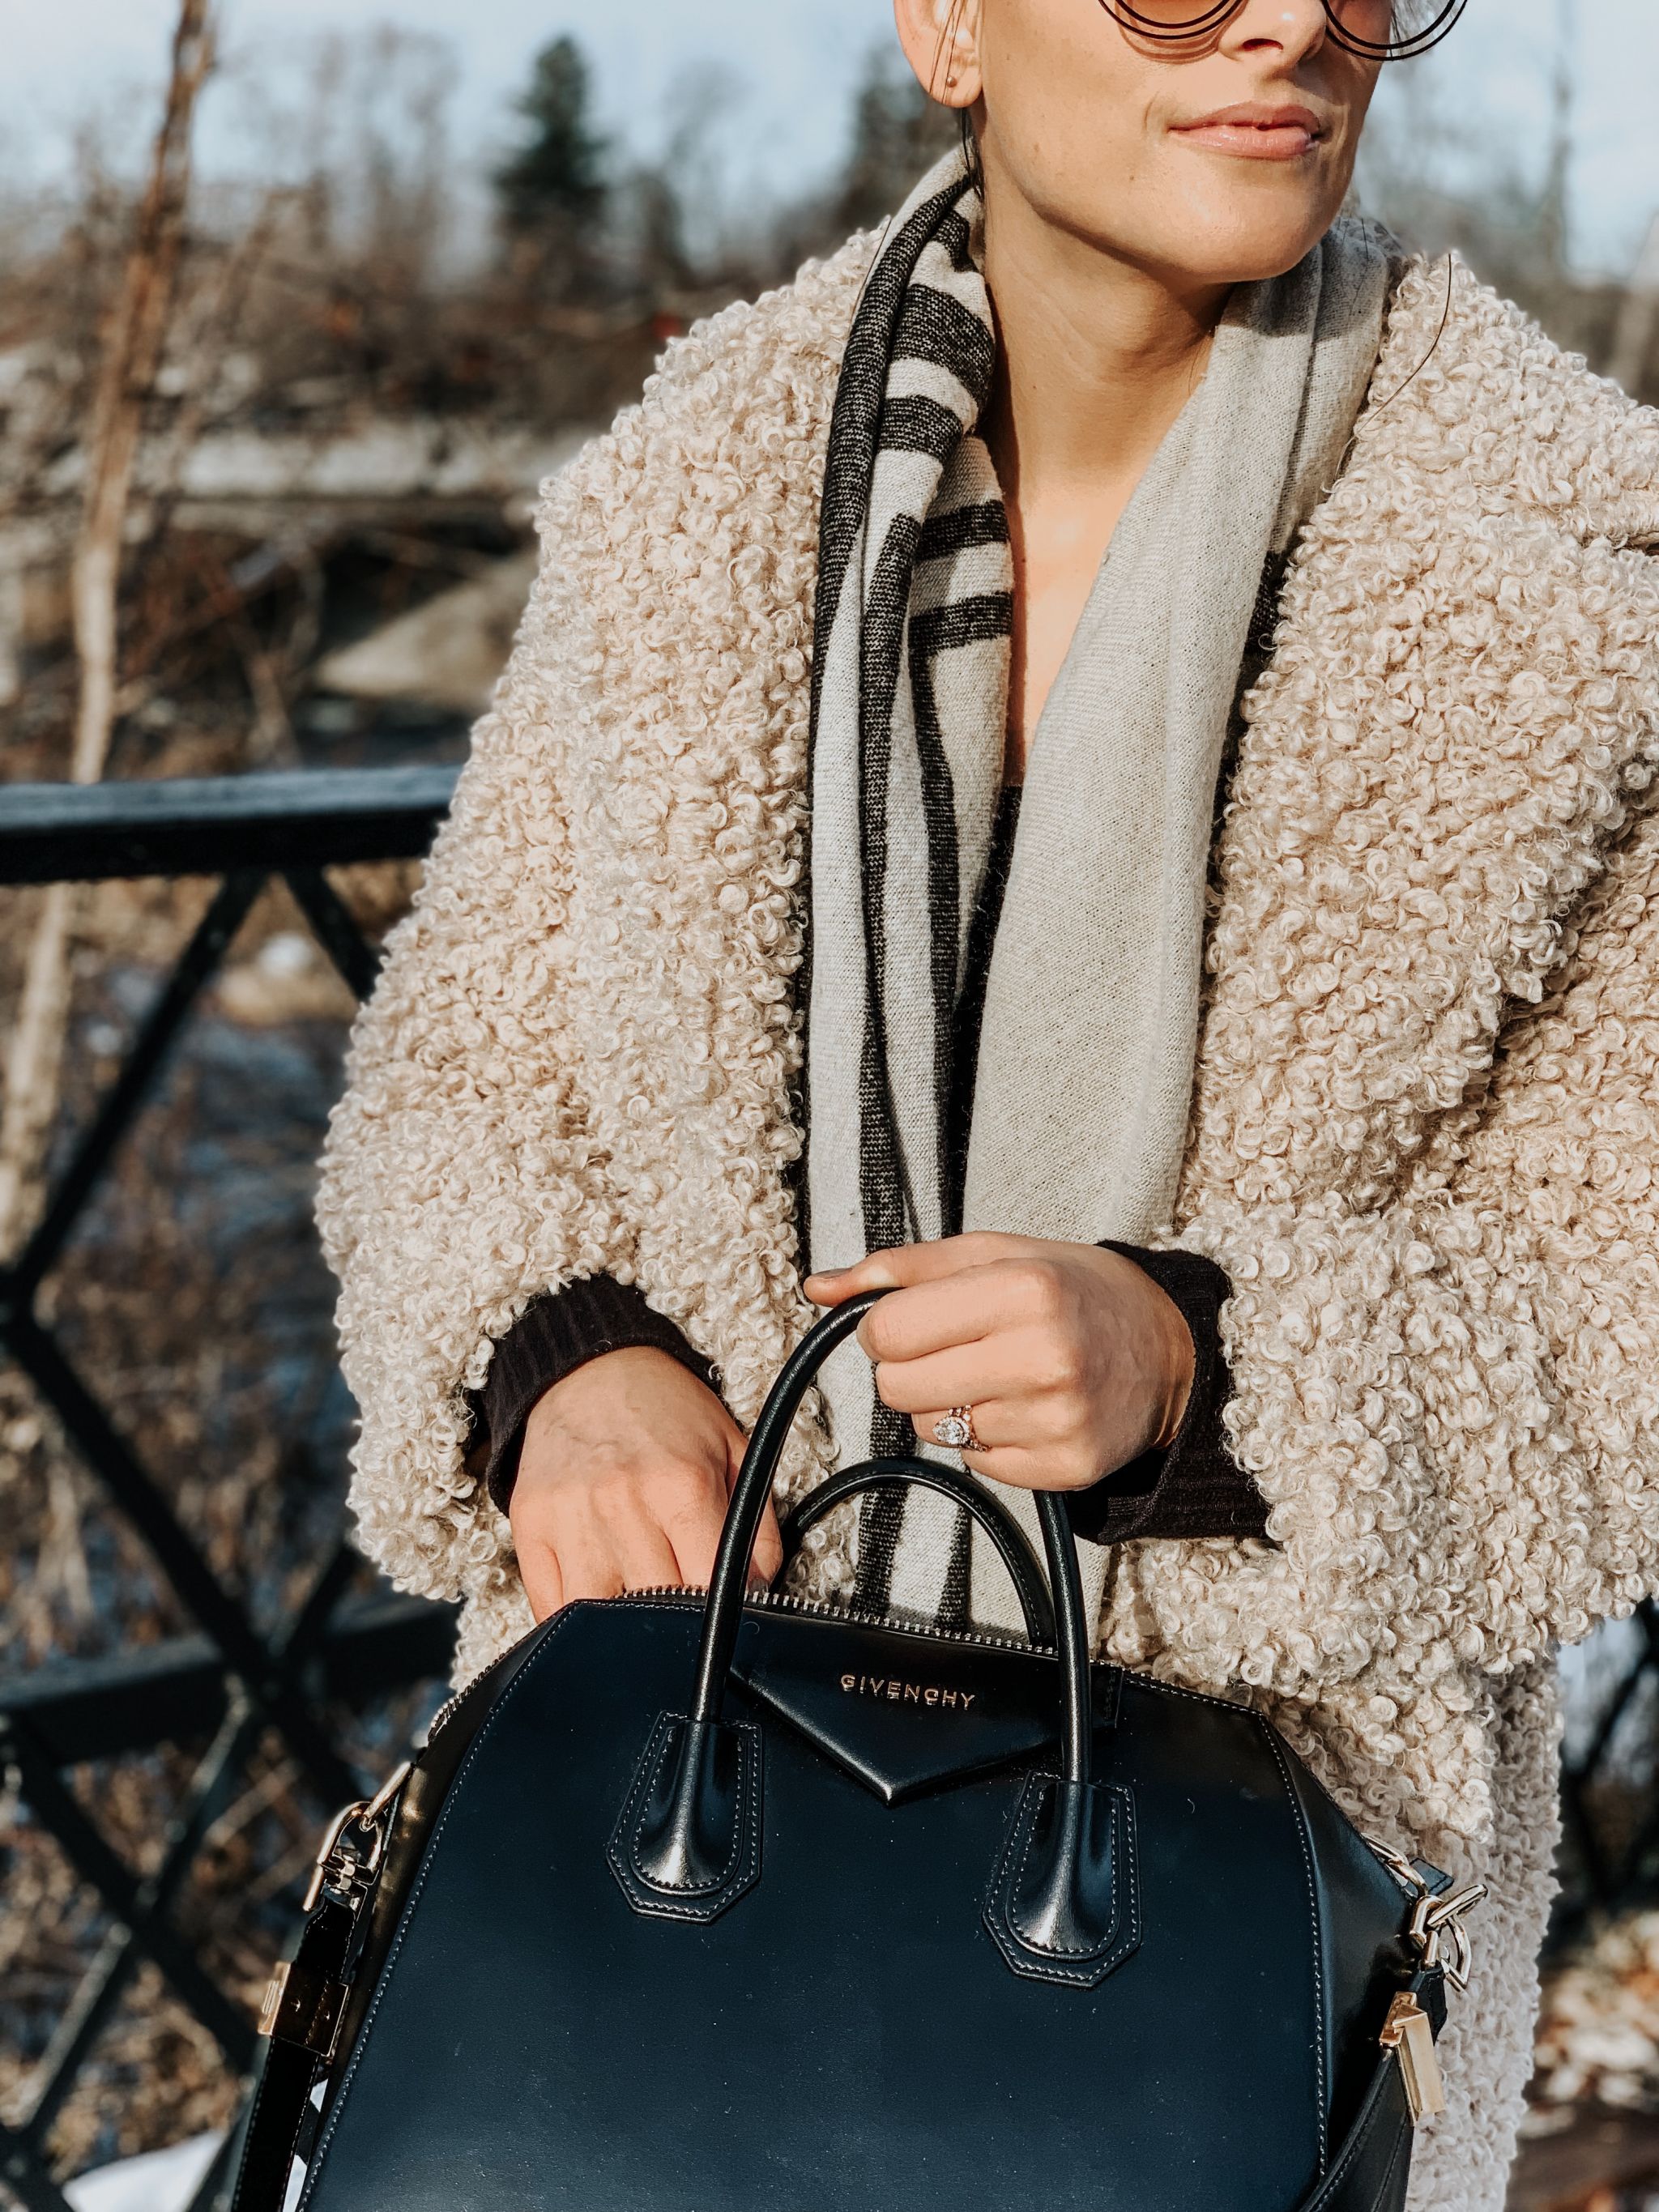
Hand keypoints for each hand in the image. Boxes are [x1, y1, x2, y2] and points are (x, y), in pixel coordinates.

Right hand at [508, 1348, 780, 1620]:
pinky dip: (574, 1623)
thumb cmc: (667, 1413)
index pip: (709, 1590)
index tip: (725, 1611)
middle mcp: (623, 1504)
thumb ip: (757, 1527)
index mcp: (681, 1486)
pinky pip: (548, 1606)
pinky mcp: (530, 1524)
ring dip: (620, 1628)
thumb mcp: (734, 1452)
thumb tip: (758, 1595)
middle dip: (674, 1621)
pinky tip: (597, 1606)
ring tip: (638, 1608)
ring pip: (596, 1618)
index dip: (723, 1612)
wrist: (592, 1369)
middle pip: (654, 1610)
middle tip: (681, 1607)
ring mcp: (570, 1518)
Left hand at [804, 1233, 1193, 1493]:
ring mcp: (1058, 1419)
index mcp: (1022, 1289)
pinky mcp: (1067, 1468)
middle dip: (910, 1369)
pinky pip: (975, 1463)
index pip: (888, 1331)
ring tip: (1000, 1374)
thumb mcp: (994, 1252)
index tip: (915, 1321)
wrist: (1172, 1350)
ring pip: (930, 1429)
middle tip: (956, 1350)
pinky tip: (1025, 1407)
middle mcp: (1043, 1356)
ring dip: (948, 1405)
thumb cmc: (1074, 1290)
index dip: (887, 1328)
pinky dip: (985, 1439)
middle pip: (897, 1388)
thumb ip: (900, 1268)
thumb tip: (818, 1287)